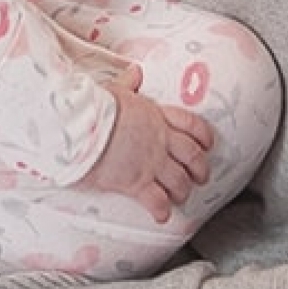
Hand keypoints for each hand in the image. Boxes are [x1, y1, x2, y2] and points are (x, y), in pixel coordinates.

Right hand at [81, 87, 213, 222]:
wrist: (80, 126)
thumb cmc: (94, 107)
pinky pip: (156, 201)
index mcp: (156, 116)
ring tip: (180, 197)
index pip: (191, 125)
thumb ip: (127, 84)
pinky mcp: (136, 182)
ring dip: (182, 191)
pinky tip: (161, 216)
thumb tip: (134, 72)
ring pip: (179, 181)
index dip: (203, 136)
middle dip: (200, 169)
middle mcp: (159, 141)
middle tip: (200, 177)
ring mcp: (150, 162)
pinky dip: (161, 210)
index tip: (207, 143)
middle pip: (193, 157)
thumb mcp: (113, 90)